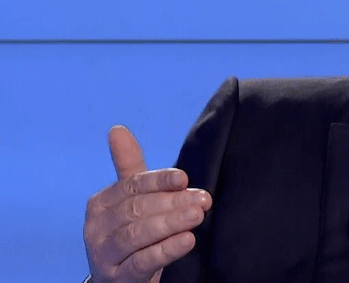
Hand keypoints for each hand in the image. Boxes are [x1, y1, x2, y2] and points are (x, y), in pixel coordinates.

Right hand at [84, 126, 211, 282]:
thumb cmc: (131, 232)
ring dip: (171, 224)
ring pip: (138, 235)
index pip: (132, 186)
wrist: (120, 278)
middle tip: (203, 200)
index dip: (159, 181)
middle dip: (173, 203)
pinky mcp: (117, 278)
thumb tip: (117, 129)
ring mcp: (104, 255)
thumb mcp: (131, 200)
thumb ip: (130, 168)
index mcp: (101, 203)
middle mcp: (97, 228)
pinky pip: (143, 261)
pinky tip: (188, 241)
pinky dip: (166, 250)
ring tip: (197, 216)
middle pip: (137, 210)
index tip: (185, 178)